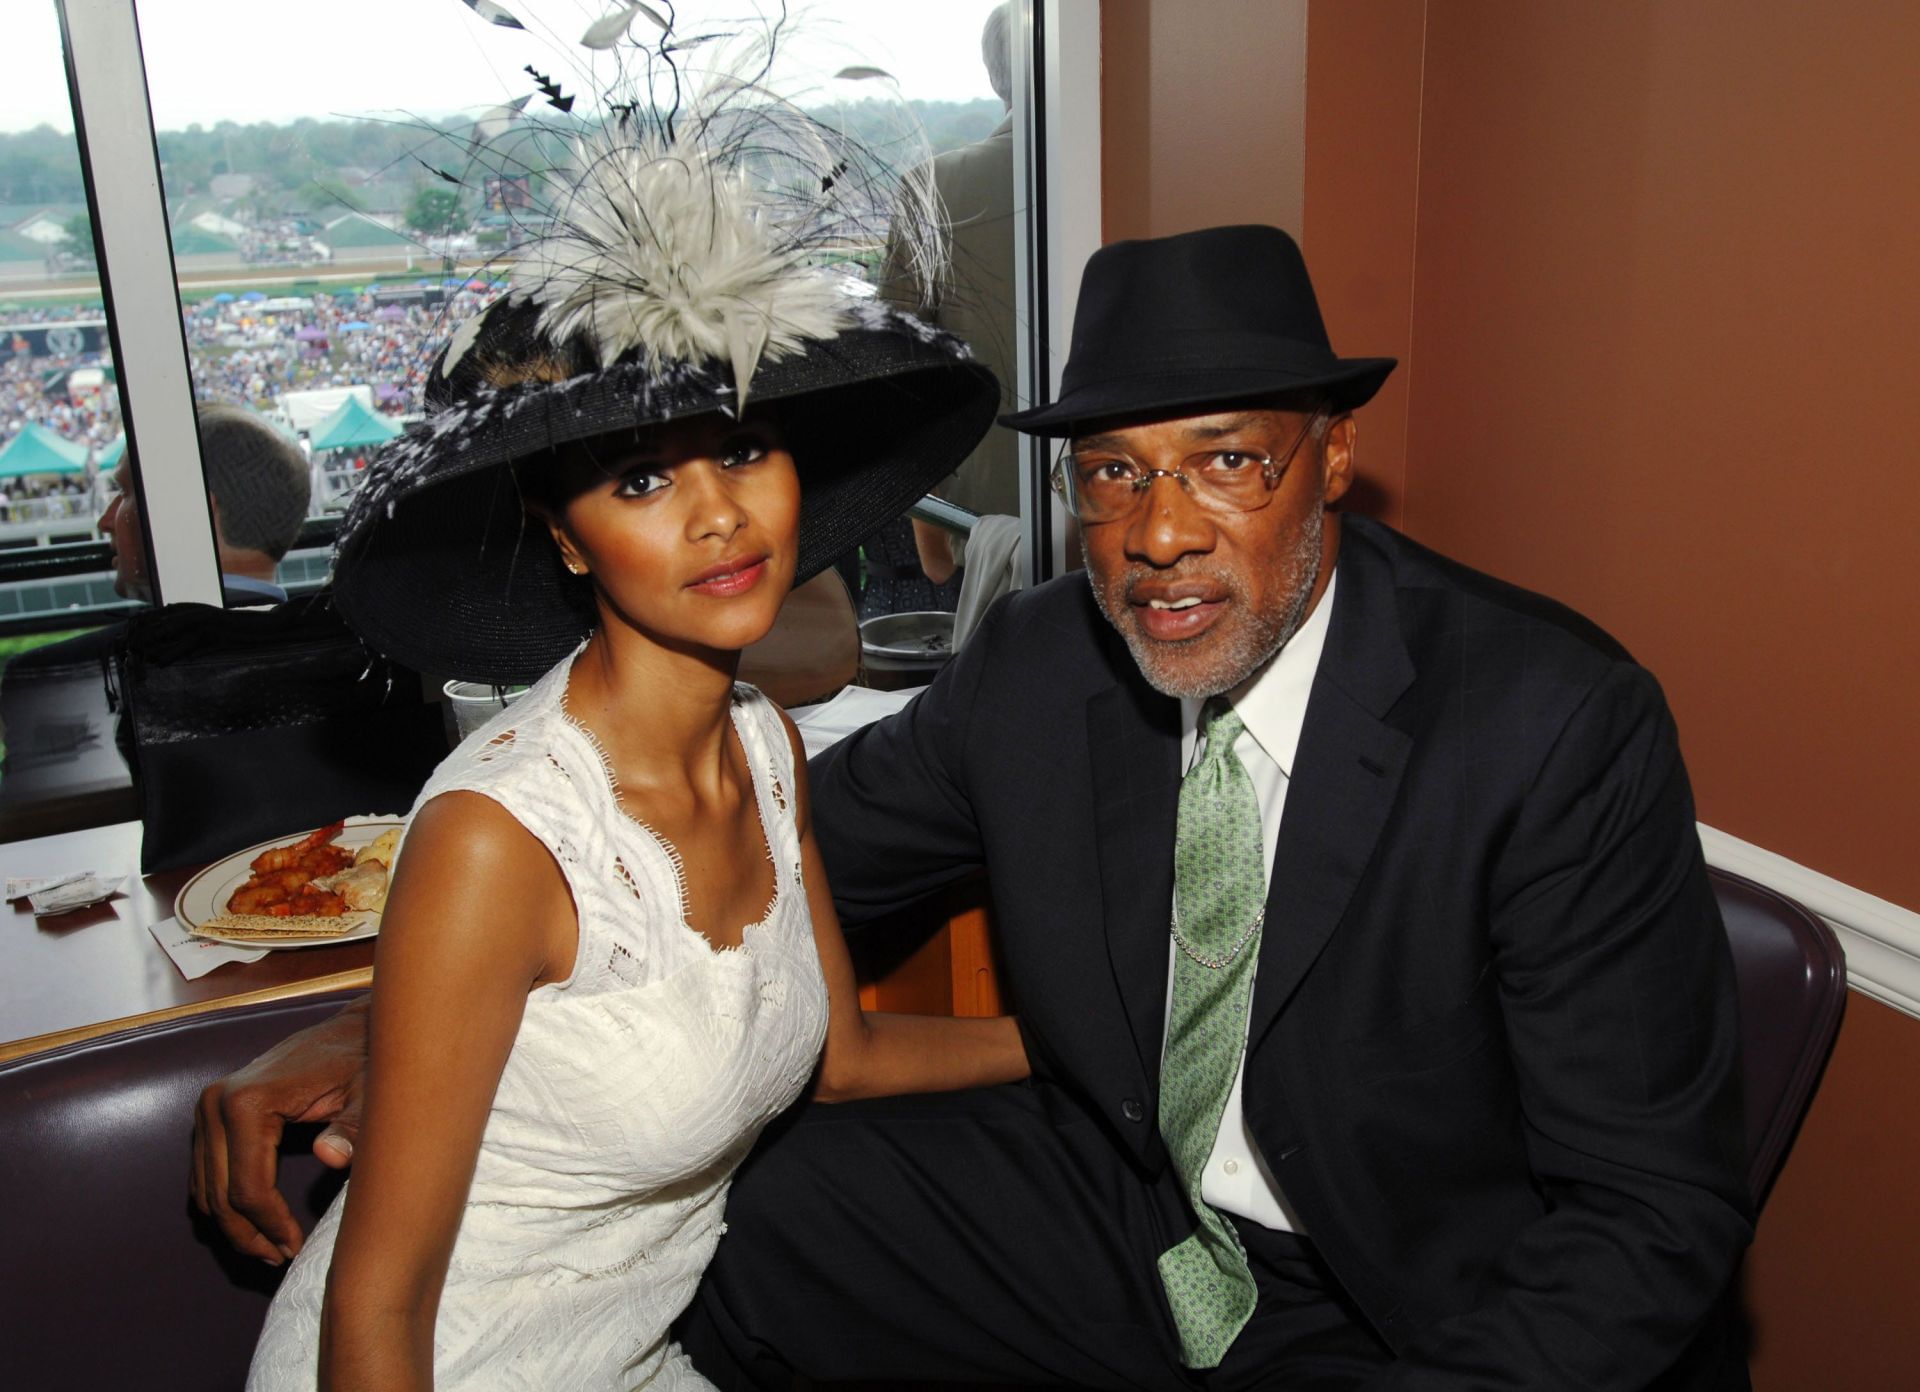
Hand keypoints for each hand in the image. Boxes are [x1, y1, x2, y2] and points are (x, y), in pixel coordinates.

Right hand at [190, 997, 369, 1263]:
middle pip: (221, 1195)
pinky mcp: (210, 1113)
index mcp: (248, 1101)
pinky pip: (205, 1174)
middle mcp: (216, 1103)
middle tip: (281, 1259)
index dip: (270, 1227)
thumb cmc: (364, 1061)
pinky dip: (225, 1202)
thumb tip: (331, 1158)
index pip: (248, 1188)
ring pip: (207, 1190)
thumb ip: (352, 1128)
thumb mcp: (369, 1095)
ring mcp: (208, 1108)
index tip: (294, 1249)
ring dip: (235, 1225)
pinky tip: (257, 1221)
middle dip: (249, 1235)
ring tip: (272, 1248)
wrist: (350, 1027)